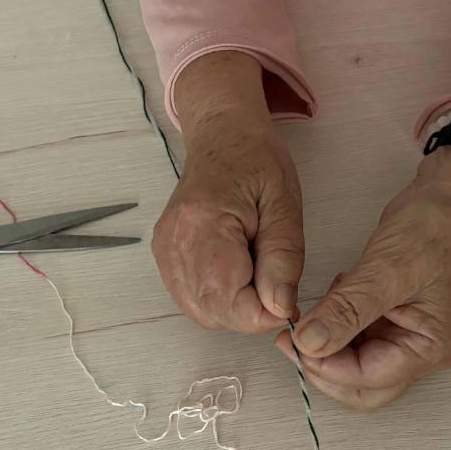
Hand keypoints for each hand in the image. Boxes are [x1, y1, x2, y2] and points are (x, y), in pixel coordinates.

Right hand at [153, 52, 303, 332]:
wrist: (221, 135)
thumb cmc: (256, 161)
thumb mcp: (284, 206)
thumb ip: (283, 260)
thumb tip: (280, 310)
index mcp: (204, 227)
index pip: (231, 305)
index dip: (265, 313)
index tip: (286, 294)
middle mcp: (174, 245)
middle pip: (215, 314)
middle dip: (252, 310)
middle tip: (273, 275)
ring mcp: (165, 252)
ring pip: (204, 313)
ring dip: (236, 306)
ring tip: (254, 267)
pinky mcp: (164, 256)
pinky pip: (193, 300)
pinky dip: (220, 298)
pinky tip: (236, 270)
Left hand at [275, 138, 450, 408]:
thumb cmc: (434, 228)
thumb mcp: (386, 269)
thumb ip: (347, 311)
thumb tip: (309, 345)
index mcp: (430, 348)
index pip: (368, 380)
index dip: (326, 367)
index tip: (294, 341)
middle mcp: (421, 352)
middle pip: (362, 385)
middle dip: (324, 366)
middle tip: (292, 336)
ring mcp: (407, 338)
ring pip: (354, 364)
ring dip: (327, 345)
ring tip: (314, 309)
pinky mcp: (392, 321)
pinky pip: (356, 339)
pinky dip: (336, 324)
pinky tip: (334, 295)